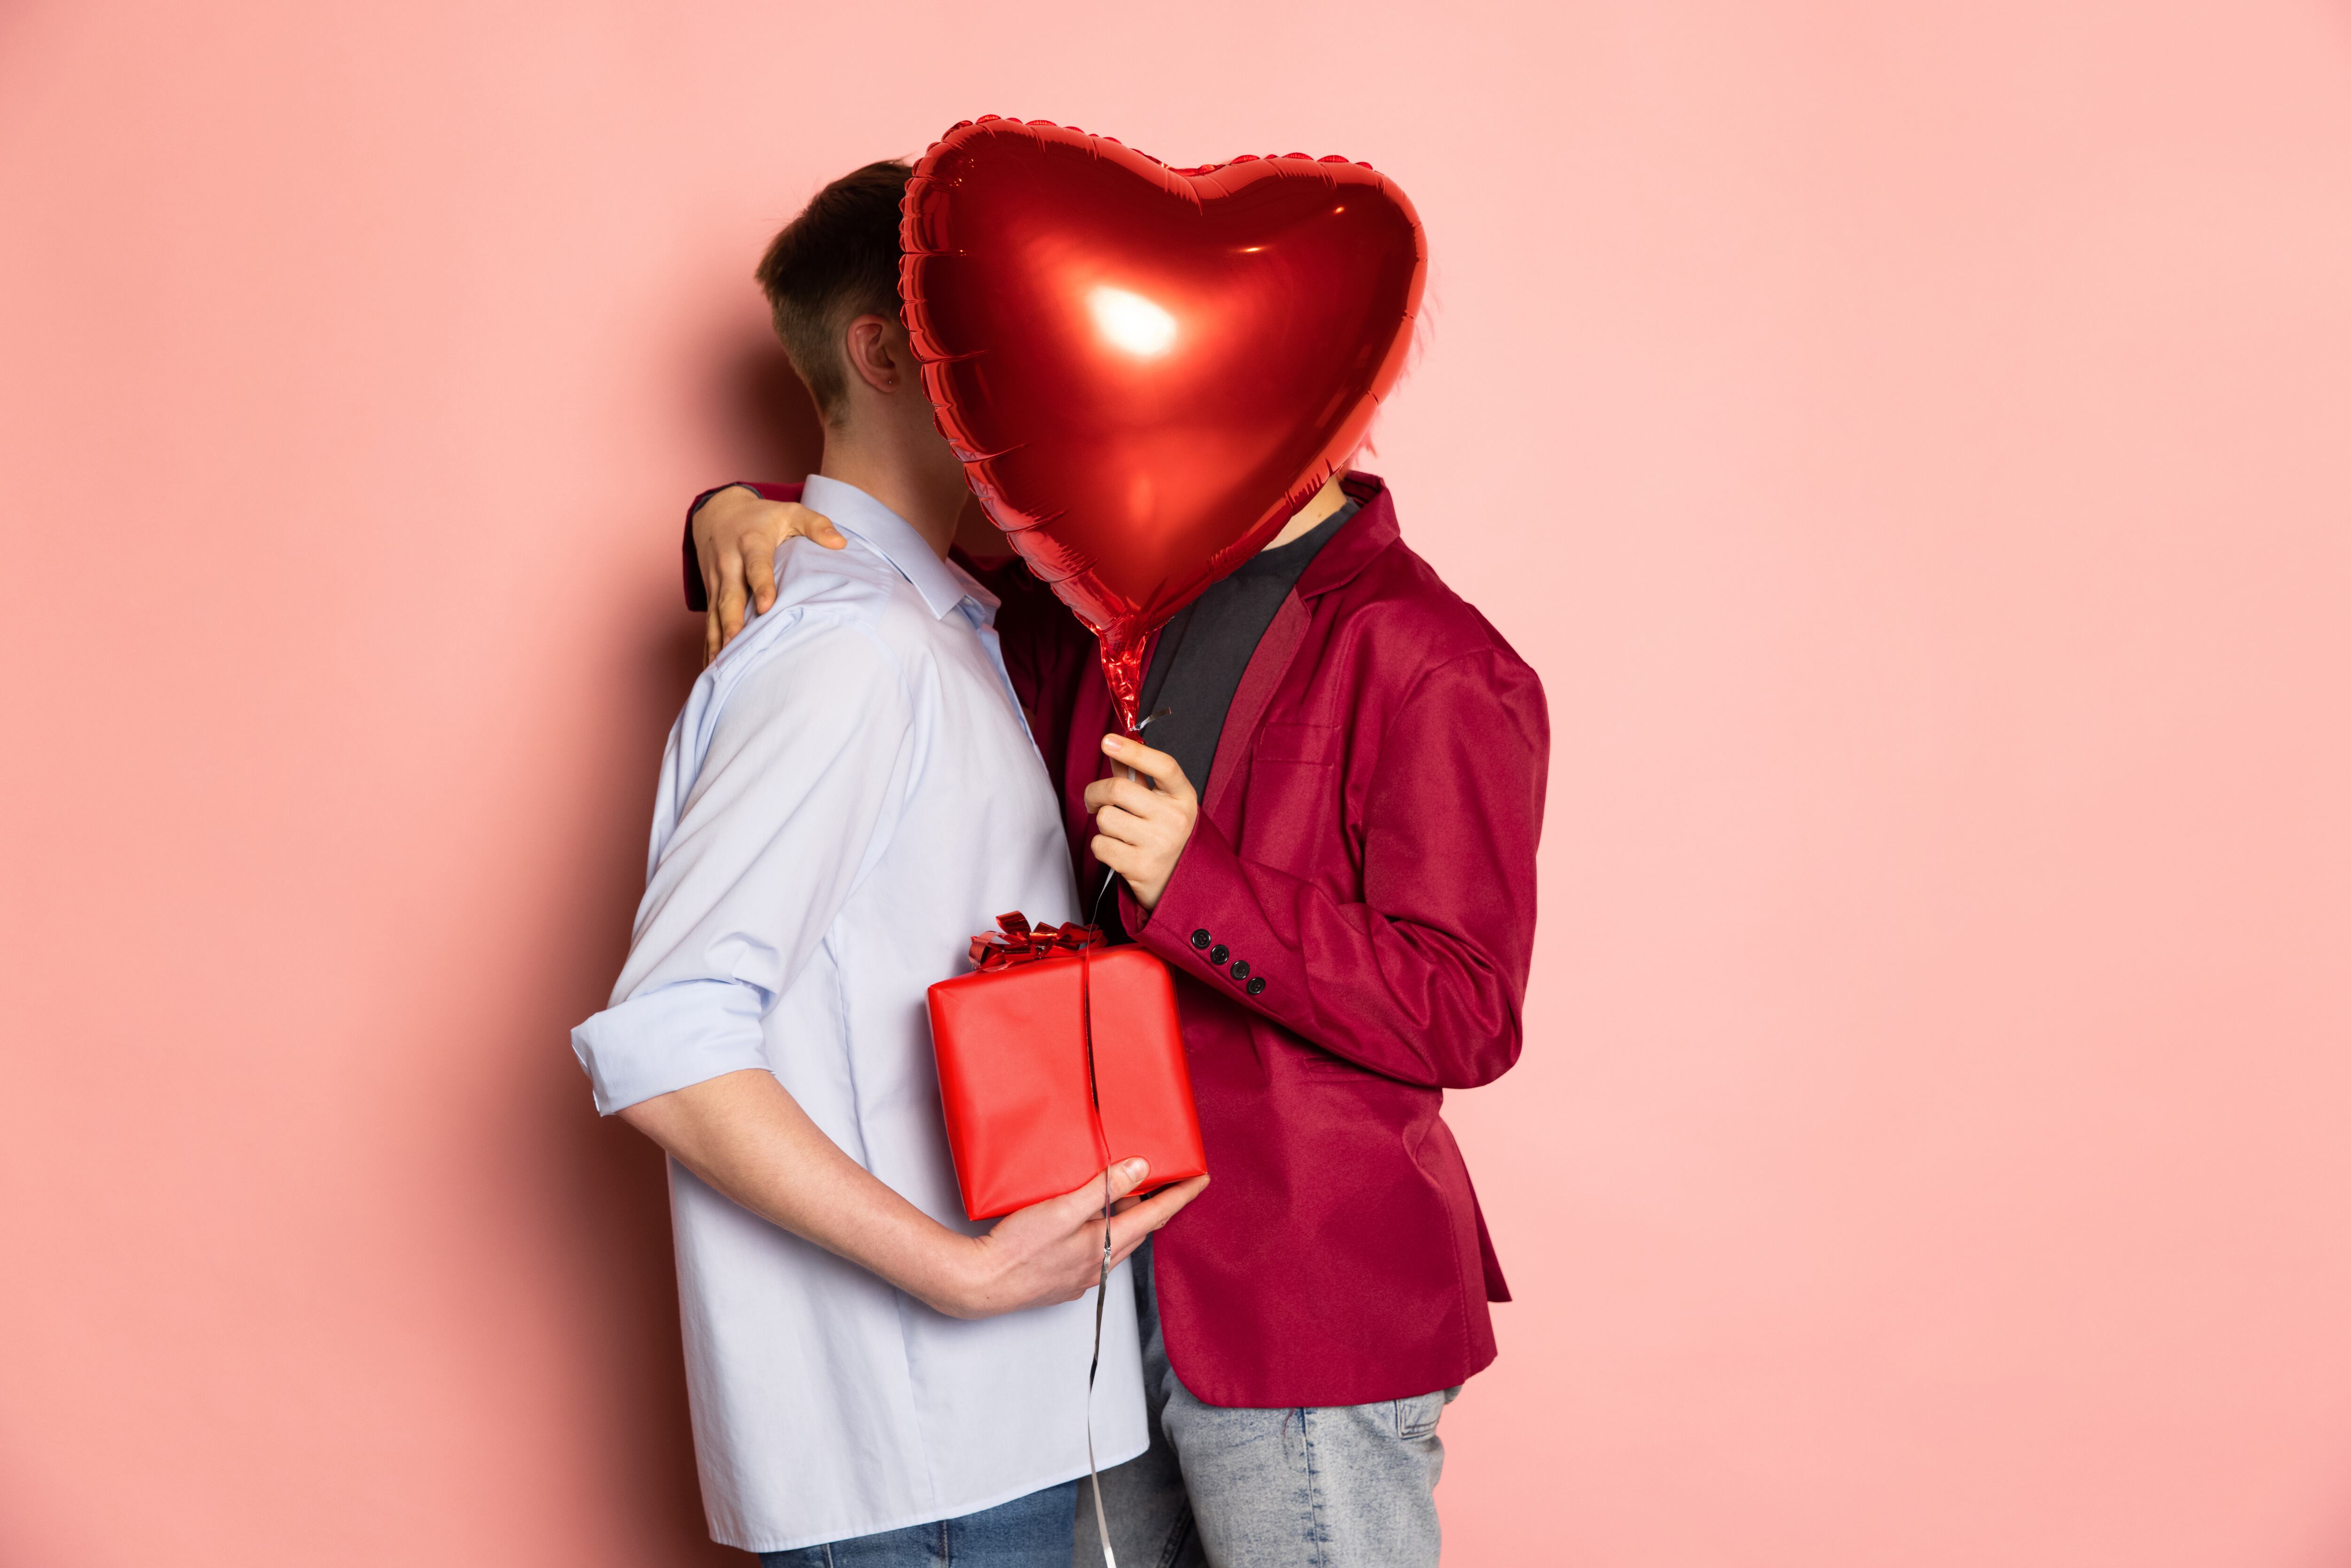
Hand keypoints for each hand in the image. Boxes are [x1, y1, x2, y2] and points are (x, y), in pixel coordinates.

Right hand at [694, 485, 846, 662]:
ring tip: (718, 666)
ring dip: (716, 639)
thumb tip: (840, 543)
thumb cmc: (763, 517)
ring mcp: (716, 581)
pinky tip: (710, 667)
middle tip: (736, 643)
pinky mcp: (710, 594)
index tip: (767, 607)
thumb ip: (815, 525)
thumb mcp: (790, 512)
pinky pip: (708, 621)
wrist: (719, 512)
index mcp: (751, 543)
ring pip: (715, 613)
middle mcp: (729, 564)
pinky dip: (708, 644)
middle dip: (732, 621)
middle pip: (730, 596)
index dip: (761, 585)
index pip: (757, 566)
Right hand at [939, 1159, 1208, 1319]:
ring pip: (1117, 1243)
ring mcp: (1082, 1278)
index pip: (1156, 1215)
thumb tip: (1140, 1169)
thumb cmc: (1017, 1248)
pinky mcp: (1063, 1283)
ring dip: (1126, 1219)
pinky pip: (1095, 1255)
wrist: (981, 1284)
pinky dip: (1102, 1235)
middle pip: (1140, 1230)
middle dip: (1156, 1205)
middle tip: (1164, 1180)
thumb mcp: (1062, 1208)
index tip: (1201, 1179)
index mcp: (1105, 1245)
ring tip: (1122, 1194)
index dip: (1181, 1195)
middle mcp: (1100, 1266)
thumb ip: (1102, 1188)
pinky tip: (1087, 1224)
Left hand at [1083, 735, 1198, 910]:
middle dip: (1095, 792)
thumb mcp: (1162, 802)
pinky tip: (1118, 850)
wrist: (1181, 885)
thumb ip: (1138, 775)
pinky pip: (1100, 845)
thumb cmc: (1165, 835)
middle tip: (1095, 800)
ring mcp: (1159, 844)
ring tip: (1118, 831)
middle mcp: (1175, 819)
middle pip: (1117, 789)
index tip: (1108, 740)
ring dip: (1103, 824)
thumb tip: (1113, 747)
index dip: (1134, 750)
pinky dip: (1101, 846)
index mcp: (1183, 796)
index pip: (1163, 766)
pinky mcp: (1140, 868)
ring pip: (1105, 818)